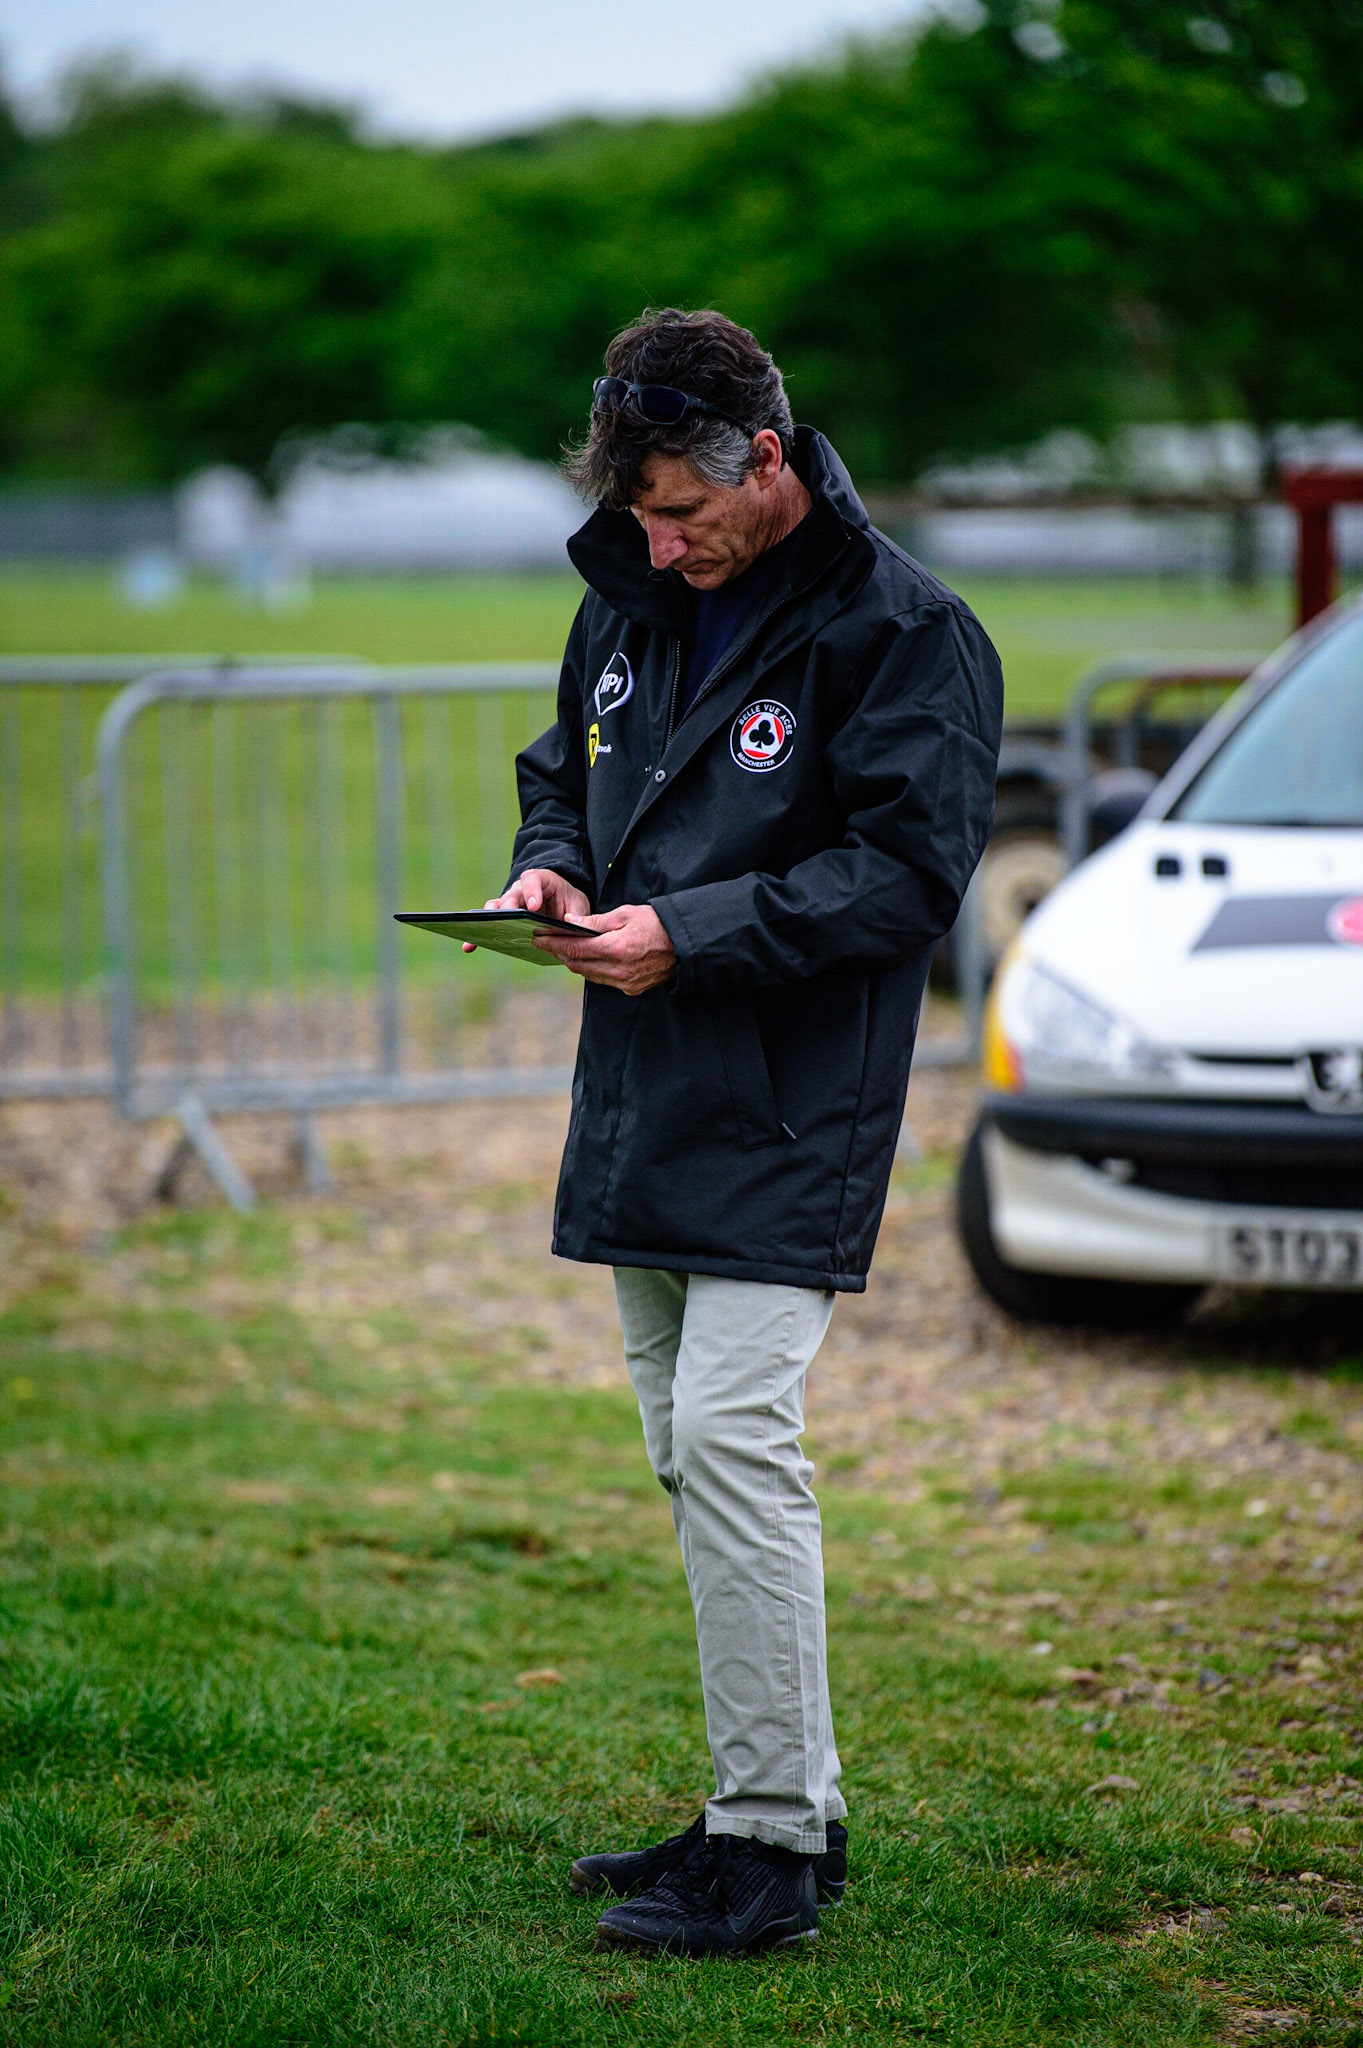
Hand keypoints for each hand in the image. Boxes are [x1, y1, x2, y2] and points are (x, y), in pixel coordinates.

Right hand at [462, 868, 591, 950]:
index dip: (532, 892)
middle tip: (507, 918)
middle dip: (508, 907)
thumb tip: (571, 928)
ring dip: (488, 918)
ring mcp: (509, 903)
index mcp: (542, 880)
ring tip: (482, 931)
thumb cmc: (570, 903)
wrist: (561, 904)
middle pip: (511, 895)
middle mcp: (521, 889)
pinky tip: (469, 947)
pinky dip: (477, 935)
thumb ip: (578, 916)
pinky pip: (486, 924)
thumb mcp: (579, 906)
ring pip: (495, 907)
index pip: (533, 879)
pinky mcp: (501, 918)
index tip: (533, 907)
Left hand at [532, 902, 675, 995]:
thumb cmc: (657, 923)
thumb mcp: (626, 914)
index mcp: (615, 948)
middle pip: (577, 964)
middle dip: (559, 953)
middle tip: (545, 943)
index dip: (554, 943)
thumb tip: (570, 922)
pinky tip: (585, 960)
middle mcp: (618, 970)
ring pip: (588, 975)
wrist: (686, 945)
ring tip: (561, 950)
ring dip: (573, 963)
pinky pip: (602, 980)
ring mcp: (624, 982)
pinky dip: (590, 970)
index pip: (575, 948)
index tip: (538, 937)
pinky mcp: (631, 988)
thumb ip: (595, 921)